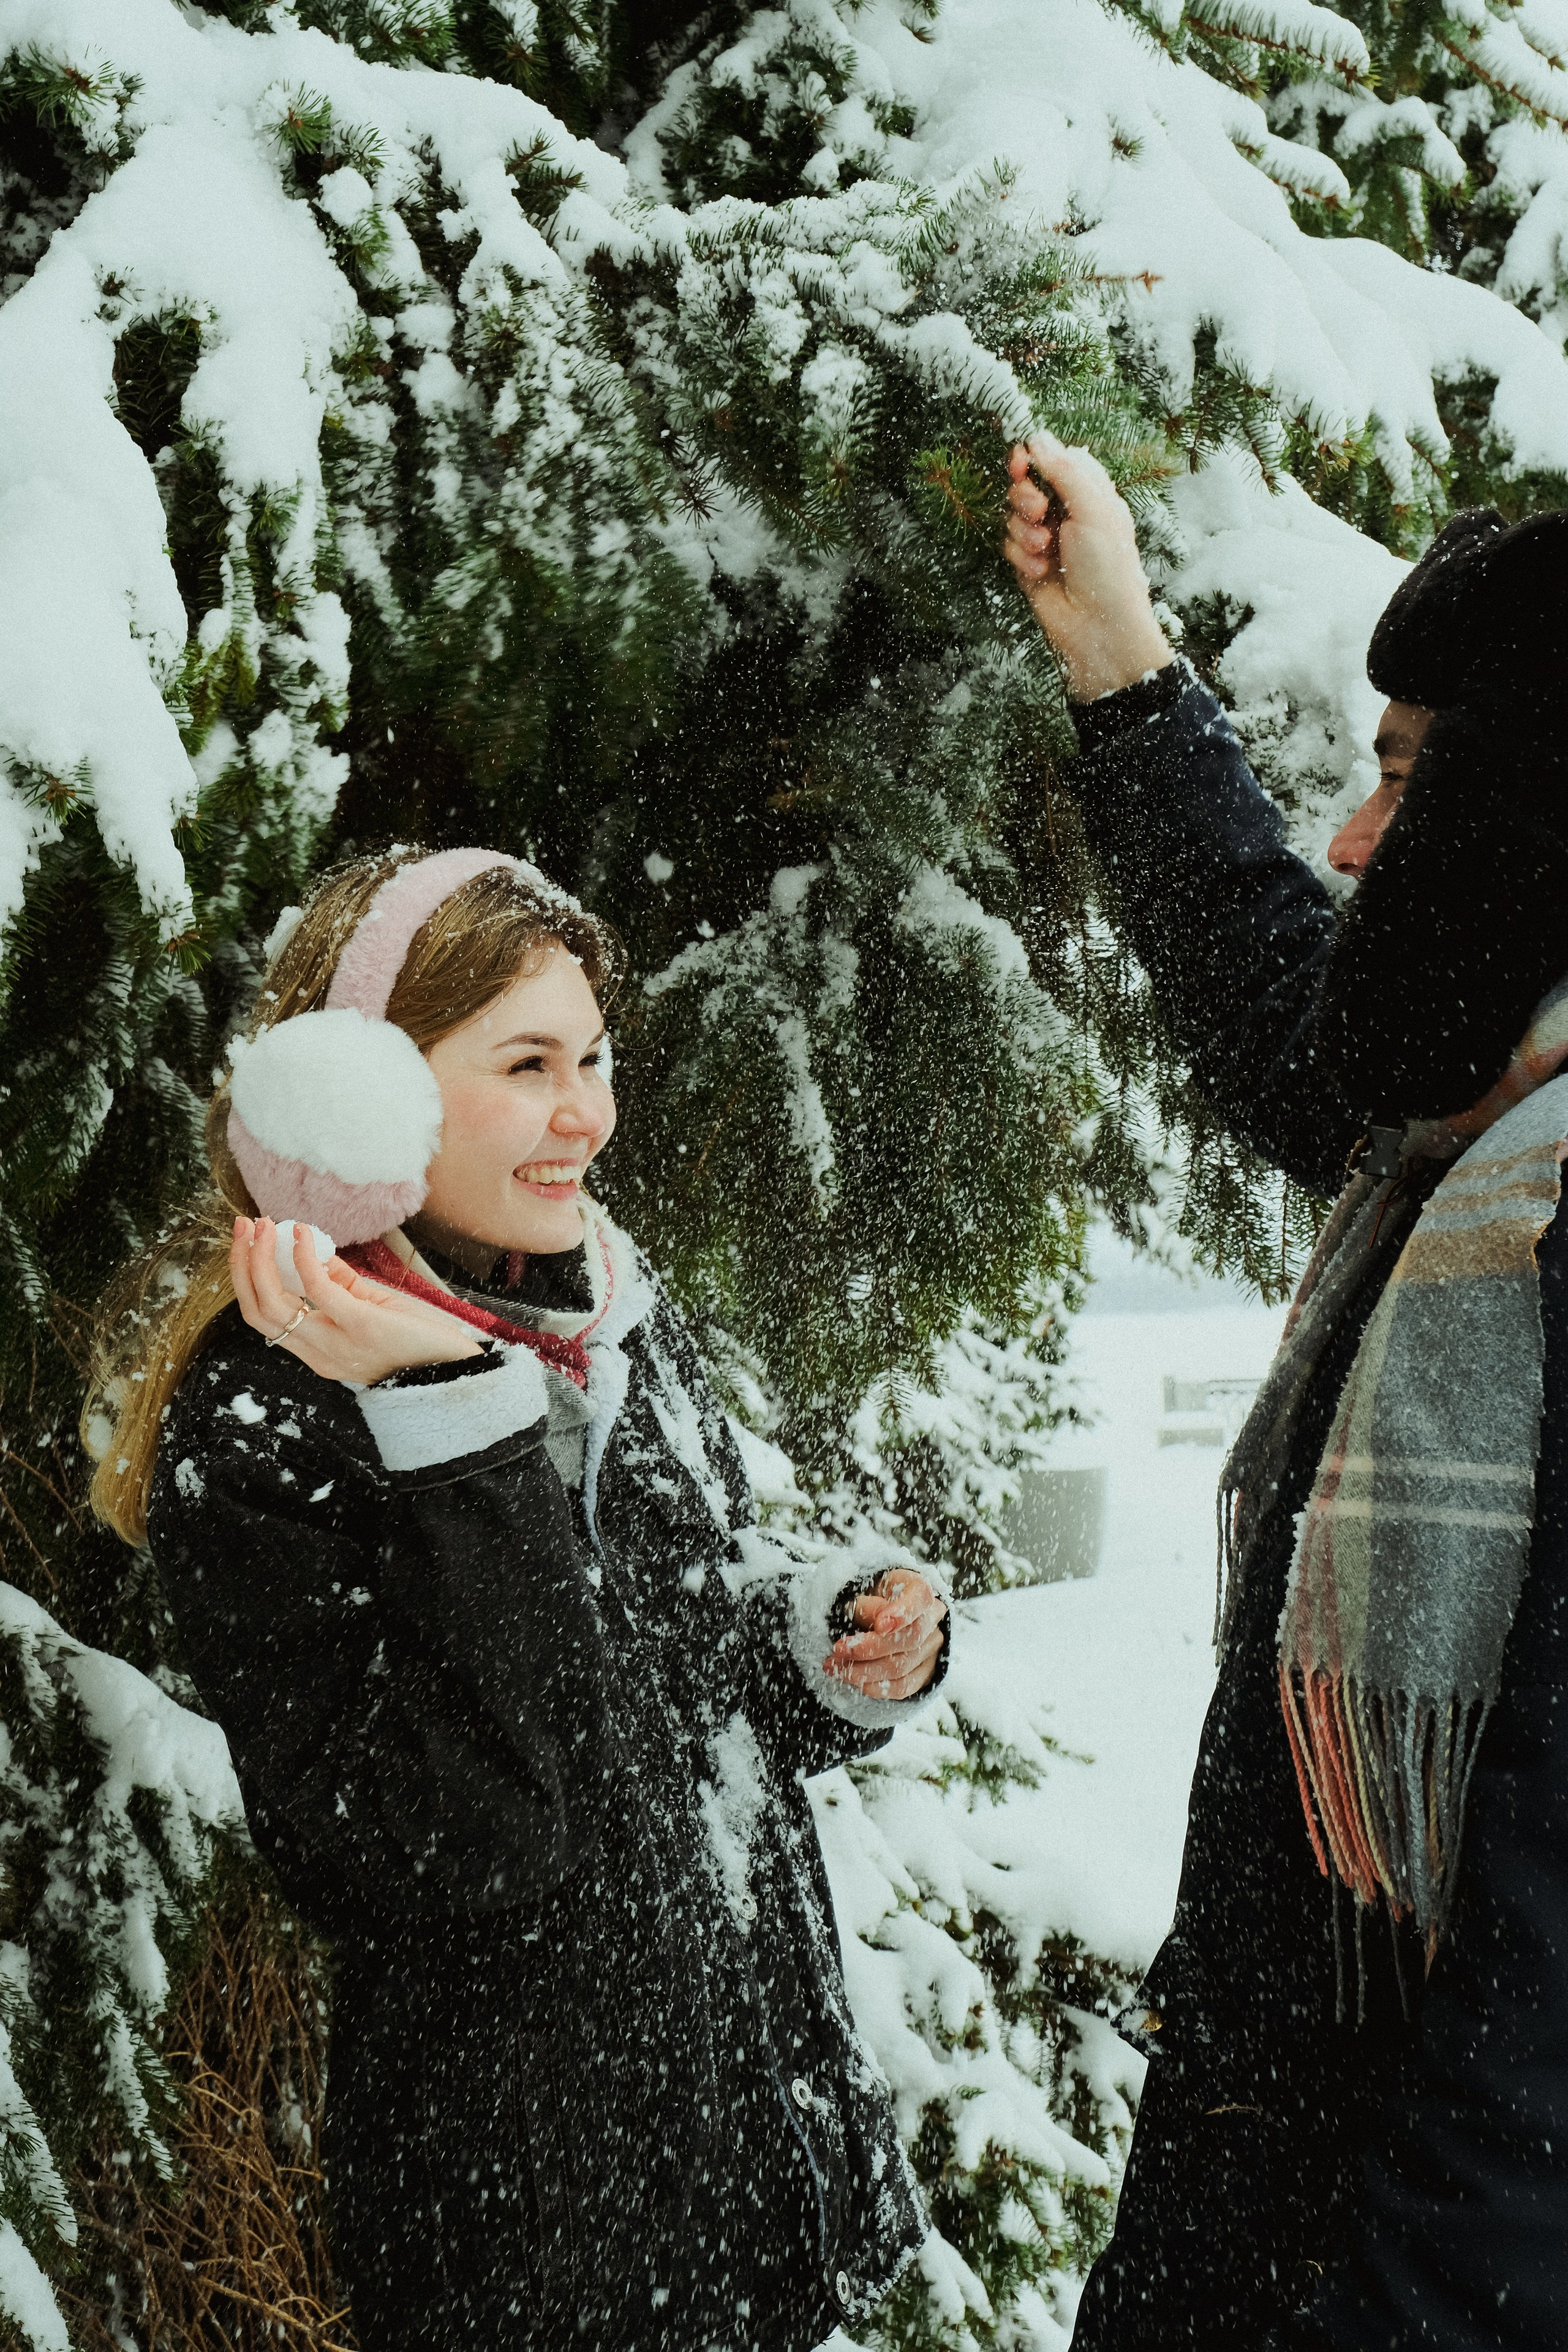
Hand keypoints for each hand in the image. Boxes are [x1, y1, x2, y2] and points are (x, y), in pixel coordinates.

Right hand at [230, 1217, 483, 1386]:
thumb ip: (339, 1285)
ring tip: (263, 1225)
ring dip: (261, 1259)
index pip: (263, 1318)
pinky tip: (299, 1233)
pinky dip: (303, 1258)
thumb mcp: (369, 1310)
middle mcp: (320, 1354)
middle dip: (243, 1265)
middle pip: (259, 1311)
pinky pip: (319, 1290)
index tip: (246, 1242)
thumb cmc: (418, 1340)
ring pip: (276, 1304)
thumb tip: (312, 1253)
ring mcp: (337, 1343)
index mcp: (318, 1352)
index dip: (245, 1278)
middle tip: (243, 1227)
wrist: (456, 1368)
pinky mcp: (362, 1326)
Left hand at [825, 1570, 946, 1702]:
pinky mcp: (925, 1672)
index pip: (920, 1598)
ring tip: (835, 1667)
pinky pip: (903, 1687)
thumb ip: (867, 1605)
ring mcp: (932, 1648)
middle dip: (869, 1648)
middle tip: (838, 1650)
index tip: (880, 1625)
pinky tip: (855, 1681)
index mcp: (919, 1590)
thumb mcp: (866, 1591)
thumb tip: (874, 1624)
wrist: (884, 1614)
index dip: (903, 1612)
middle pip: (910, 1638)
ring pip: (903, 1666)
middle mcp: (932, 1619)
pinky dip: (876, 1687)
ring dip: (864, 1671)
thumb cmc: (872, 1598)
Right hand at [1004, 433, 1172, 700]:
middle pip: (1026, 484)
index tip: (1020, 462)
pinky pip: (1009, 546)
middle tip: (1037, 512)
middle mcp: (1066, 512)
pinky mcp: (1029, 563)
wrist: (1099, 626)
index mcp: (1089, 492)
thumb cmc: (1108, 567)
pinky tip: (1040, 571)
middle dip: (1024, 497)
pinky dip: (1021, 557)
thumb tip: (1036, 437)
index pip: (1053, 460)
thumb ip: (1064, 470)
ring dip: (1024, 532)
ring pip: (1013, 516)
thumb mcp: (1093, 508)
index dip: (1033, 458)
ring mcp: (1046, 538)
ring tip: (1044, 550)